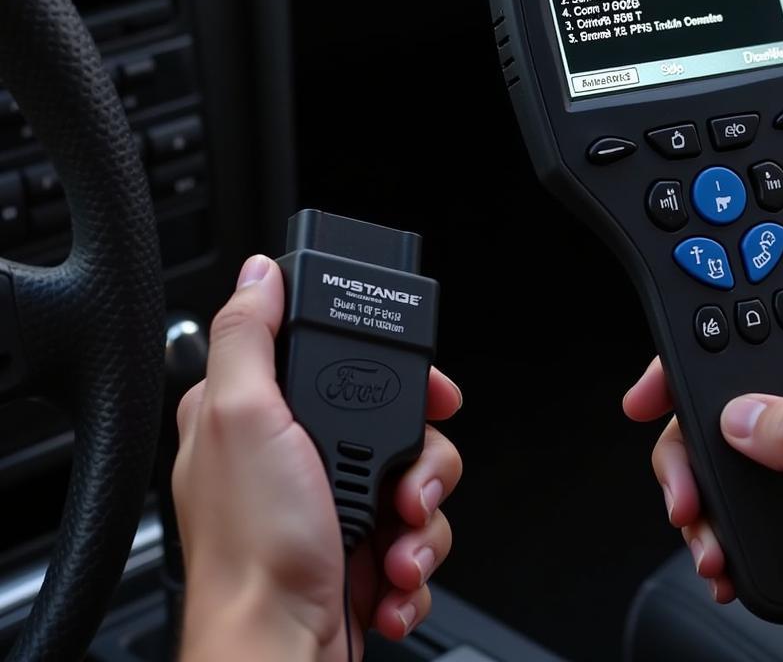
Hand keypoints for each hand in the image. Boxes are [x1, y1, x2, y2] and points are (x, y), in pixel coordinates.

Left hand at [174, 254, 462, 661]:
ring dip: (422, 519)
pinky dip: (413, 561)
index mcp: (258, 414)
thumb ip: (250, 336)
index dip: (392, 369)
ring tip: (396, 546)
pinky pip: (416, 535)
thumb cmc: (254, 550)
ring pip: (417, 480)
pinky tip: (389, 579)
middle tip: (409, 486)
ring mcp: (330, 505)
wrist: (279, 655)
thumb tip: (259, 272)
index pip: (341, 359)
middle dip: (420, 459)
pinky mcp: (359, 550)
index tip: (428, 391)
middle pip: (396, 421)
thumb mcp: (241, 417)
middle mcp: (294, 456)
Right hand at [623, 283, 782, 661]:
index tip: (682, 346)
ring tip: (699, 520)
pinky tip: (720, 547)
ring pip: (730, 436)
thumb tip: (740, 414)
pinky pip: (741, 485)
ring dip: (701, 481)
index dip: (734, 311)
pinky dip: (718, 516)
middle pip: (742, 375)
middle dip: (696, 418)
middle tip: (676, 451)